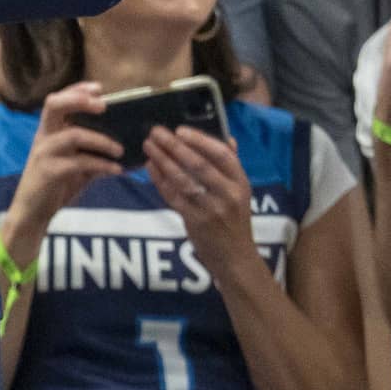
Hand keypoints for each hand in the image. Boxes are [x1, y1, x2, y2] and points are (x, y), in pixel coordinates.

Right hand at [4, 83, 123, 237]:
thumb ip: (92, 153)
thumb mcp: (75, 166)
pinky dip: (101, 164)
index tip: (100, 88)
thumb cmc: (54, 186)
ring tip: (120, 149)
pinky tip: (116, 170)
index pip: (59, 100)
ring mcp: (44, 153)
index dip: (77, 90)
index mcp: (49, 130)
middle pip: (55, 105)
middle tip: (105, 106)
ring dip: (101, 140)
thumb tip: (123, 144)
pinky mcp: (49, 171)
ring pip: (73, 135)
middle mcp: (44, 136)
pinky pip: (79, 162)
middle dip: (80, 100)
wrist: (31, 213)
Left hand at [145, 125, 259, 283]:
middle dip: (174, 146)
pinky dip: (160, 180)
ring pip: (183, 180)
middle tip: (155, 132)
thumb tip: (229, 138)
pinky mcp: (196, 222)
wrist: (236, 259)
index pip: (222, 155)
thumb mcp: (241, 193)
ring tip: (149, 146)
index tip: (180, 130)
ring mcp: (212, 210)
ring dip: (163, 160)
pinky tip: (150, 167)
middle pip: (199, 165)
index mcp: (242, 183)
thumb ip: (232, 166)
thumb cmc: (235, 221)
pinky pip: (174, 197)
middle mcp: (229, 194)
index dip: (200, 140)